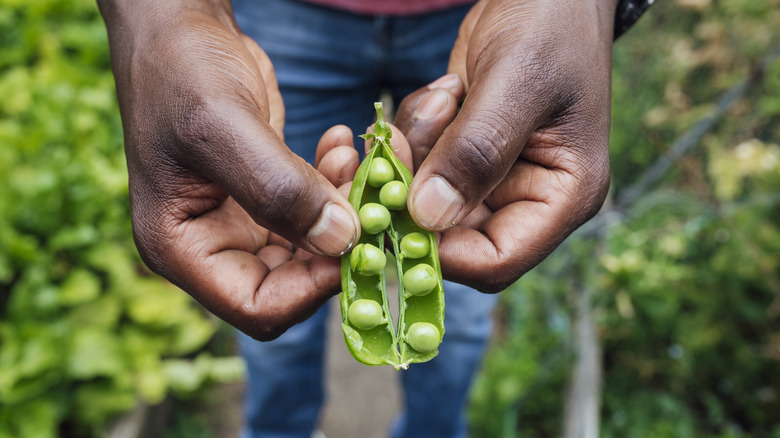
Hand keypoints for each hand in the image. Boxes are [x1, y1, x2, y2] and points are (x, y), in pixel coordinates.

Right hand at [98, 0, 358, 339]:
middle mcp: (211, 246)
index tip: (360, 244)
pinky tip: (341, 147)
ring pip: (312, 247)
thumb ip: (278, 188)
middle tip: (373, 201)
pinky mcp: (266, 196)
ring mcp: (241, 222)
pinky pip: (315, 211)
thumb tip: (343, 241)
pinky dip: (336, 185)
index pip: (258, 307)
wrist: (178, 29)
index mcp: (182, 249)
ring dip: (345, 211)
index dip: (313, 288)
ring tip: (358, 161)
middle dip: (339, 247)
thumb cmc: (181, 71)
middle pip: (293, 284)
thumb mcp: (223, 125)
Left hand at [396, 0, 616, 291]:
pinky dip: (414, 132)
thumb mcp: (516, 81)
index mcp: (563, 196)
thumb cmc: (549, 25)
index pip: (496, 261)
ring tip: (446, 96)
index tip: (394, 209)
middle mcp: (527, 198)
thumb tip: (428, 217)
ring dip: (416, 150)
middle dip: (414, 189)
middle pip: (450, 234)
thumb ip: (475, 150)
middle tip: (396, 142)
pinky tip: (445, 92)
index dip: (440, 250)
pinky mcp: (464, 154)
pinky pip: (418, 164)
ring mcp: (492, 178)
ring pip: (423, 198)